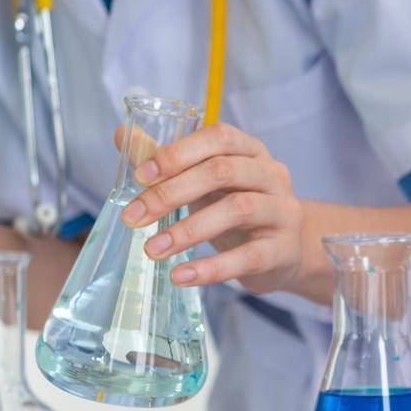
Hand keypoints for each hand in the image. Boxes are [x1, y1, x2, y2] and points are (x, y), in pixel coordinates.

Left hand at [116, 122, 304, 292]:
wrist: (287, 252)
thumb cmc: (241, 211)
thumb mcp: (208, 183)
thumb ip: (169, 161)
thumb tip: (124, 135)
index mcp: (252, 151)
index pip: (219, 138)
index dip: (178, 153)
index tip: (141, 176)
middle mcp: (273, 175)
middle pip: (223, 171)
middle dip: (171, 192)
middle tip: (133, 217)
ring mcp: (283, 211)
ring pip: (238, 209)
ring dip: (188, 230)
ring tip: (153, 249)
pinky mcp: (283, 249)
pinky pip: (247, 257)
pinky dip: (211, 268)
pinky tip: (180, 275)